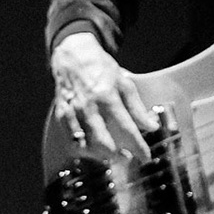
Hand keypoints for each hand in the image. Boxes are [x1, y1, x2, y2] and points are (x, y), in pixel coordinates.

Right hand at [50, 32, 156, 160]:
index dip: (138, 148)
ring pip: (84, 146)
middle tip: (127, 158)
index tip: (146, 157)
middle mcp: (88, 107)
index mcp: (107, 98)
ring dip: (99, 155)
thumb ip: (137, 108)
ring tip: (111, 154)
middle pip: (103, 143)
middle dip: (118, 156)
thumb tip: (152, 127)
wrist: (73, 56)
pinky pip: (70, 140)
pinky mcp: (61, 115)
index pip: (127, 130)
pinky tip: (92, 147)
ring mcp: (72, 112)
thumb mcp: (125, 83)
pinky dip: (82, 149)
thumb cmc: (101, 69)